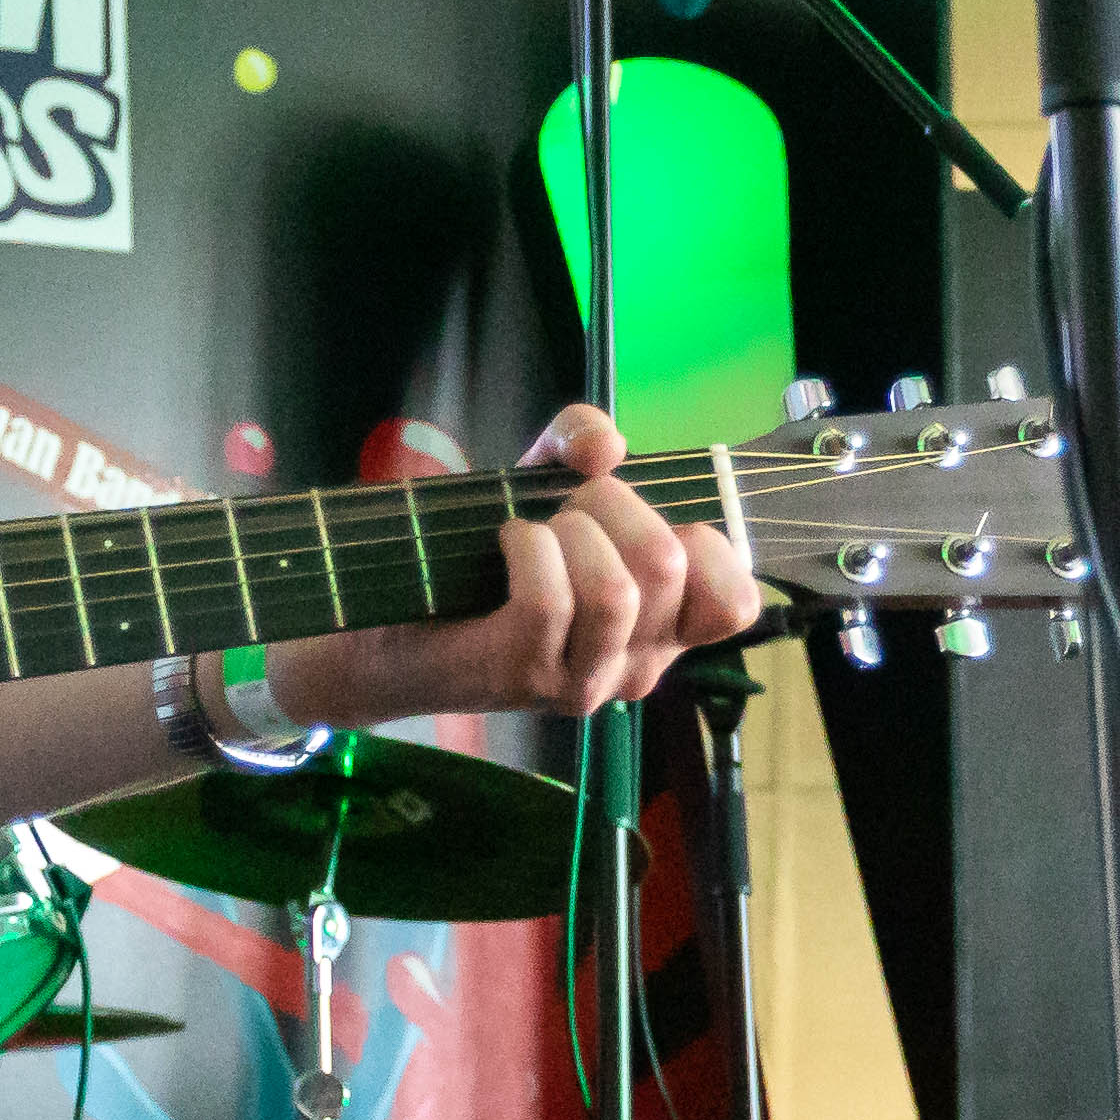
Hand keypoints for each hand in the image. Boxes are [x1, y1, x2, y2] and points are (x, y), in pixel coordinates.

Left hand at [278, 405, 760, 728]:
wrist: (383, 627)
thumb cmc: (479, 559)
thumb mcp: (543, 481)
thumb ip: (579, 440)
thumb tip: (605, 445)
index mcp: (661, 632)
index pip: (736, 605)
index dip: (708, 543)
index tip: (653, 522)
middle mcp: (634, 666)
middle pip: (671, 569)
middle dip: (615, 506)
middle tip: (569, 508)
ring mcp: (580, 679)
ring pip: (618, 590)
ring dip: (570, 531)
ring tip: (535, 531)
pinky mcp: (522, 675)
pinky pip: (551, 598)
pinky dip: (524, 546)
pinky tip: (503, 543)